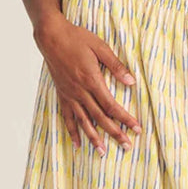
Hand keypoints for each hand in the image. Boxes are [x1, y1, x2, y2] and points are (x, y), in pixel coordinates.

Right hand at [34, 16, 140, 153]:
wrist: (51, 36)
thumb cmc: (76, 38)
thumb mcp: (100, 47)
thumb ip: (116, 65)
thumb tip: (131, 82)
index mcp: (92, 80)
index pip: (111, 106)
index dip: (125, 118)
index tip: (137, 128)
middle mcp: (80, 91)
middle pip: (100, 118)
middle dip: (115, 133)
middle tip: (127, 146)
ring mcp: (70, 95)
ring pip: (83, 121)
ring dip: (94, 138)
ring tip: (102, 152)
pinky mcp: (62, 94)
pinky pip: (67, 117)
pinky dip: (72, 131)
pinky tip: (77, 143)